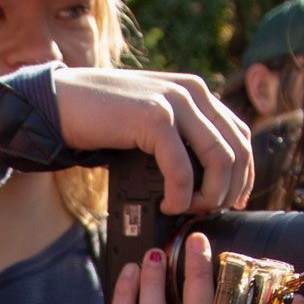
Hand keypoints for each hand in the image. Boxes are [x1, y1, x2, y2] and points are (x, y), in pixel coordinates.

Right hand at [53, 67, 254, 215]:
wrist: (60, 103)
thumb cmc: (101, 119)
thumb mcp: (149, 122)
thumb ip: (178, 134)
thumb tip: (203, 175)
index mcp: (196, 92)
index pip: (240, 135)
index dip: (243, 173)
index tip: (230, 200)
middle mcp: (192, 92)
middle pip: (237, 149)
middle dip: (228, 189)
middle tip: (206, 212)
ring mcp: (175, 102)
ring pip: (220, 159)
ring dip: (209, 195)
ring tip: (187, 210)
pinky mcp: (154, 118)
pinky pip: (183, 168)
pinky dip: (181, 195)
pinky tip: (168, 205)